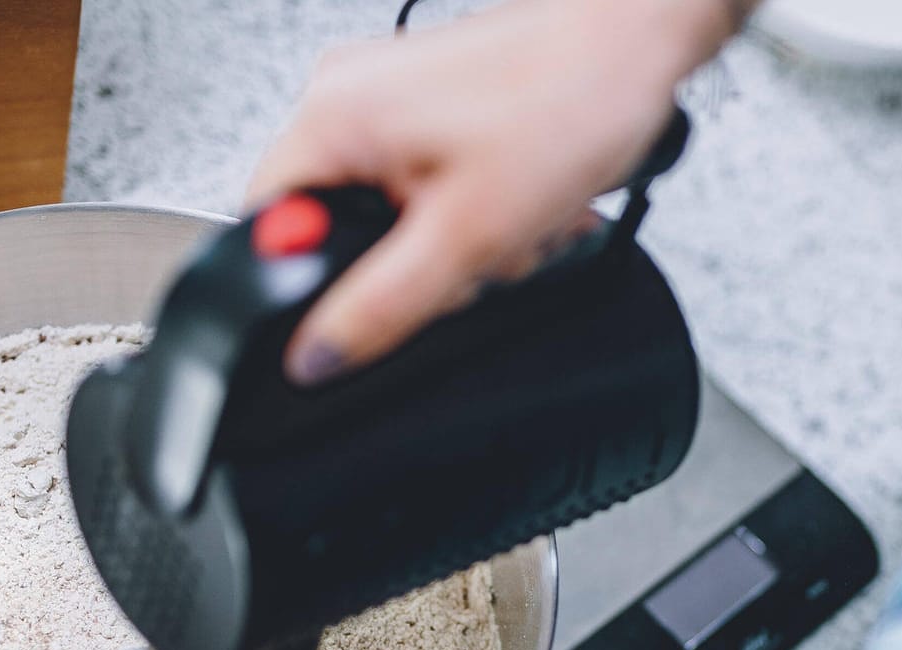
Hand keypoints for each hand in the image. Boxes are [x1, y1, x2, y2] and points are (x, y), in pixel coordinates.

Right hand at [248, 0, 736, 382]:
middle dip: (414, 264)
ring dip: (460, 241)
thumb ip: (382, 306)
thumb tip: (315, 357)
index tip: (377, 299)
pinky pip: (432, 185)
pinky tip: (521, 200)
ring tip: (515, 220)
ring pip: (396, 214)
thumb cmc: (567, 104)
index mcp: (331, 118)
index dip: (314, 283)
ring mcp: (394, 95)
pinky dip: (478, 209)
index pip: (266, 228)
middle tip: (475, 251)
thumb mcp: (468, 236)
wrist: (636, 41)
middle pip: (342, 228)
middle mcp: (348, 95)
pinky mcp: (439, 102)